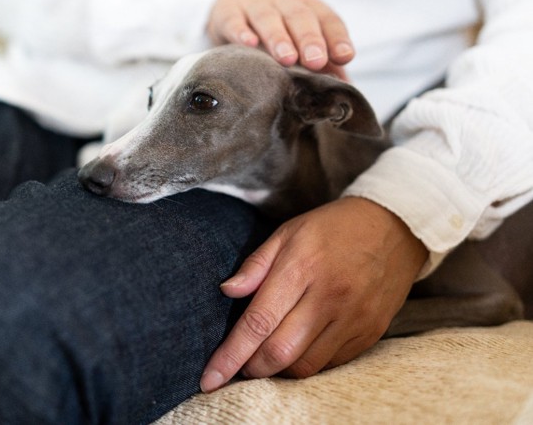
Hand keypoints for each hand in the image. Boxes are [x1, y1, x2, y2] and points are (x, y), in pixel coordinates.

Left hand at [200, 197, 426, 392]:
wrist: (396, 227)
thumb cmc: (333, 228)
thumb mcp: (288, 232)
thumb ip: (256, 264)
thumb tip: (226, 292)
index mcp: (302, 267)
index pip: (258, 322)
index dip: (230, 355)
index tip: (209, 378)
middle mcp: (329, 297)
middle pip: (279, 352)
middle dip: (250, 368)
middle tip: (237, 365)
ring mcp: (354, 318)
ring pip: (305, 366)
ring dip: (277, 370)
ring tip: (265, 356)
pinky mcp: (371, 332)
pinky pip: (330, 364)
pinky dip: (306, 365)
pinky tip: (296, 350)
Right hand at [207, 0, 353, 77]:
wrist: (231, 9)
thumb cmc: (274, 31)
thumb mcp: (298, 42)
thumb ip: (323, 64)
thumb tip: (344, 88)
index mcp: (307, 9)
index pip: (326, 19)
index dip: (336, 36)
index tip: (344, 56)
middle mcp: (283, 3)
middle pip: (299, 16)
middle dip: (309, 38)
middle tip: (316, 61)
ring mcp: (254, 7)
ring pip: (268, 18)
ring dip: (278, 37)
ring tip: (287, 59)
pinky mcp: (228, 14)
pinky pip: (234, 21)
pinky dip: (241, 32)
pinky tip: (248, 44)